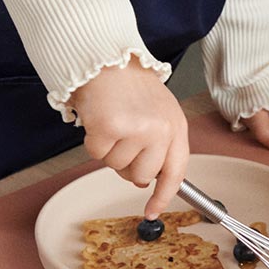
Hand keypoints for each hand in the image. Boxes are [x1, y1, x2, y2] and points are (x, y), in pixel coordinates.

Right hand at [69, 59, 190, 217]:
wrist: (106, 58)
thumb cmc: (129, 84)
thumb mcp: (157, 113)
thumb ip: (157, 146)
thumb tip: (145, 182)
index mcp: (176, 126)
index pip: (175, 172)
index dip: (163, 195)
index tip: (153, 210)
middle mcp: (161, 130)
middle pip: (142, 175)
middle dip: (127, 165)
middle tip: (121, 138)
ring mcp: (137, 129)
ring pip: (116, 166)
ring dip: (108, 149)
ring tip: (112, 120)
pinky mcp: (111, 127)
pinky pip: (97, 154)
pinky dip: (92, 141)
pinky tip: (98, 119)